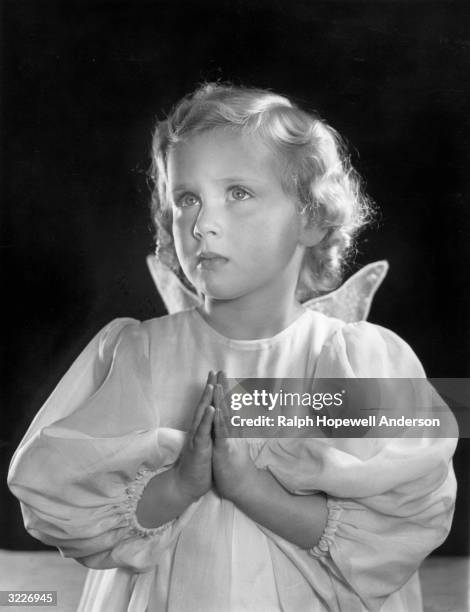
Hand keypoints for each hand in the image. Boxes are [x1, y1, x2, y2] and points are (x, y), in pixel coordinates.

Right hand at [174, 371, 215, 501]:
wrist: (188, 484)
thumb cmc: (200, 464)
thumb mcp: (209, 444)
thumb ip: (210, 431)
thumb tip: (214, 419)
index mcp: (203, 429)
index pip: (208, 406)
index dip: (213, 391)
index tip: (218, 375)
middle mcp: (198, 430)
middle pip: (203, 405)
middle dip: (209, 388)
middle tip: (213, 371)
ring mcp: (197, 438)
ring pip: (201, 416)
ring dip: (206, 400)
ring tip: (212, 385)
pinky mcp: (198, 449)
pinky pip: (202, 432)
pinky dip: (206, 420)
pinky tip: (211, 409)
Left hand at [212, 371, 257, 501]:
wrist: (242, 485)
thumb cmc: (235, 465)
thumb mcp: (233, 443)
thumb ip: (233, 430)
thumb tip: (234, 417)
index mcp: (230, 429)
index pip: (227, 405)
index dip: (224, 389)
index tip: (221, 374)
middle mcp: (232, 431)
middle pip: (228, 405)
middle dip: (224, 387)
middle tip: (222, 370)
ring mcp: (230, 439)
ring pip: (226, 416)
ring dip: (222, 399)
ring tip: (219, 383)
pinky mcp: (225, 449)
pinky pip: (222, 433)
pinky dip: (219, 420)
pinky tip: (216, 410)